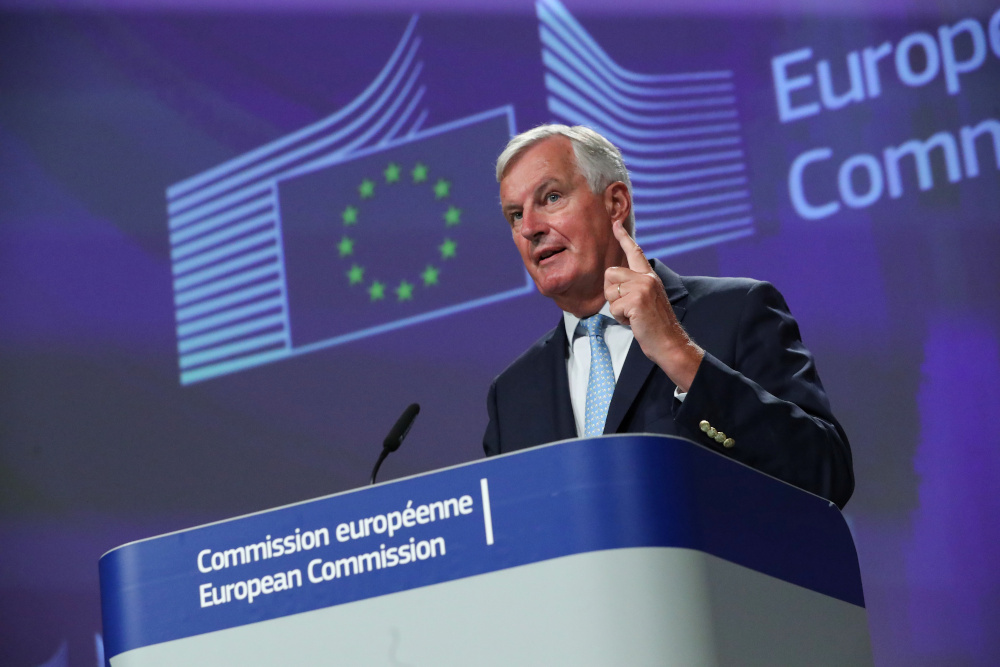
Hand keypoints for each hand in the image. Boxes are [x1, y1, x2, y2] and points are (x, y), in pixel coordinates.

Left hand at [605, 221, 703, 391]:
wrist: (670, 343)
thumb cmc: (655, 325)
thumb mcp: (646, 300)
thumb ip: (634, 286)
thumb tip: (614, 280)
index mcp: (650, 276)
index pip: (635, 252)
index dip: (623, 237)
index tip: (615, 224)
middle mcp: (647, 278)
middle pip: (610, 274)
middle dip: (612, 294)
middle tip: (628, 308)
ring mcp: (643, 288)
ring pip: (609, 292)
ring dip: (616, 308)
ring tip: (633, 316)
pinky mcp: (637, 301)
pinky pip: (613, 307)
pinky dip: (620, 318)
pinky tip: (635, 322)